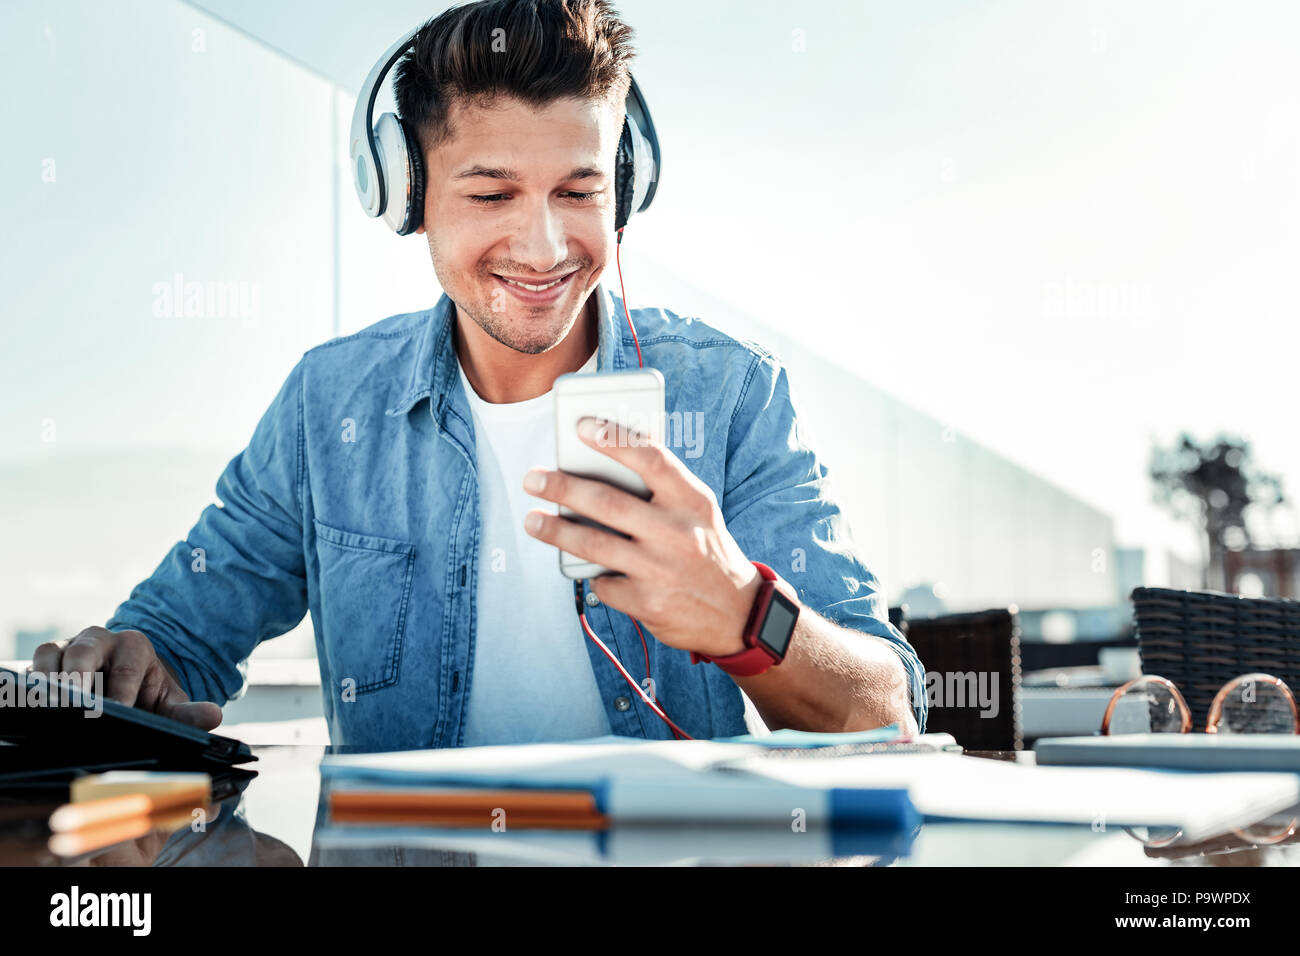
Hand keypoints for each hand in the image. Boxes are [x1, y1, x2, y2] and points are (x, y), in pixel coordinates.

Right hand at [30, 627, 221, 729]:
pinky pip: (31, 670)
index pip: (126, 668)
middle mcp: (99, 641)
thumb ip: (190, 713)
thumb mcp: (170, 704)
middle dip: (78, 677)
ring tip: (50, 707)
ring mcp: (68, 649)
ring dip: (48, 680)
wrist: (125, 688)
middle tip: (76, 706)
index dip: (120, 691)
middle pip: (83, 652)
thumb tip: (213, 716)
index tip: (116, 712)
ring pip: (51, 655)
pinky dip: (31, 687)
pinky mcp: (45, 664)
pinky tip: (35, 709)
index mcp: (134, 646)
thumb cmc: (146, 695)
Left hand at [523, 416, 763, 657]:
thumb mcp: (696, 511)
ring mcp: (661, 570)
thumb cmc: (705, 550)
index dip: (614, 439)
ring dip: (556, 531)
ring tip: (533, 521)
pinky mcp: (648, 603)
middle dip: (563, 487)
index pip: (651, 459)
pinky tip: (588, 568)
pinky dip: (593, 574)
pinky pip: (604, 582)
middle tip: (533, 479)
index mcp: (692, 501)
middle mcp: (677, 533)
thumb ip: (661, 488)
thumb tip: (603, 458)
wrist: (737, 614)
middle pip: (608, 502)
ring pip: (593, 544)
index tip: (580, 427)